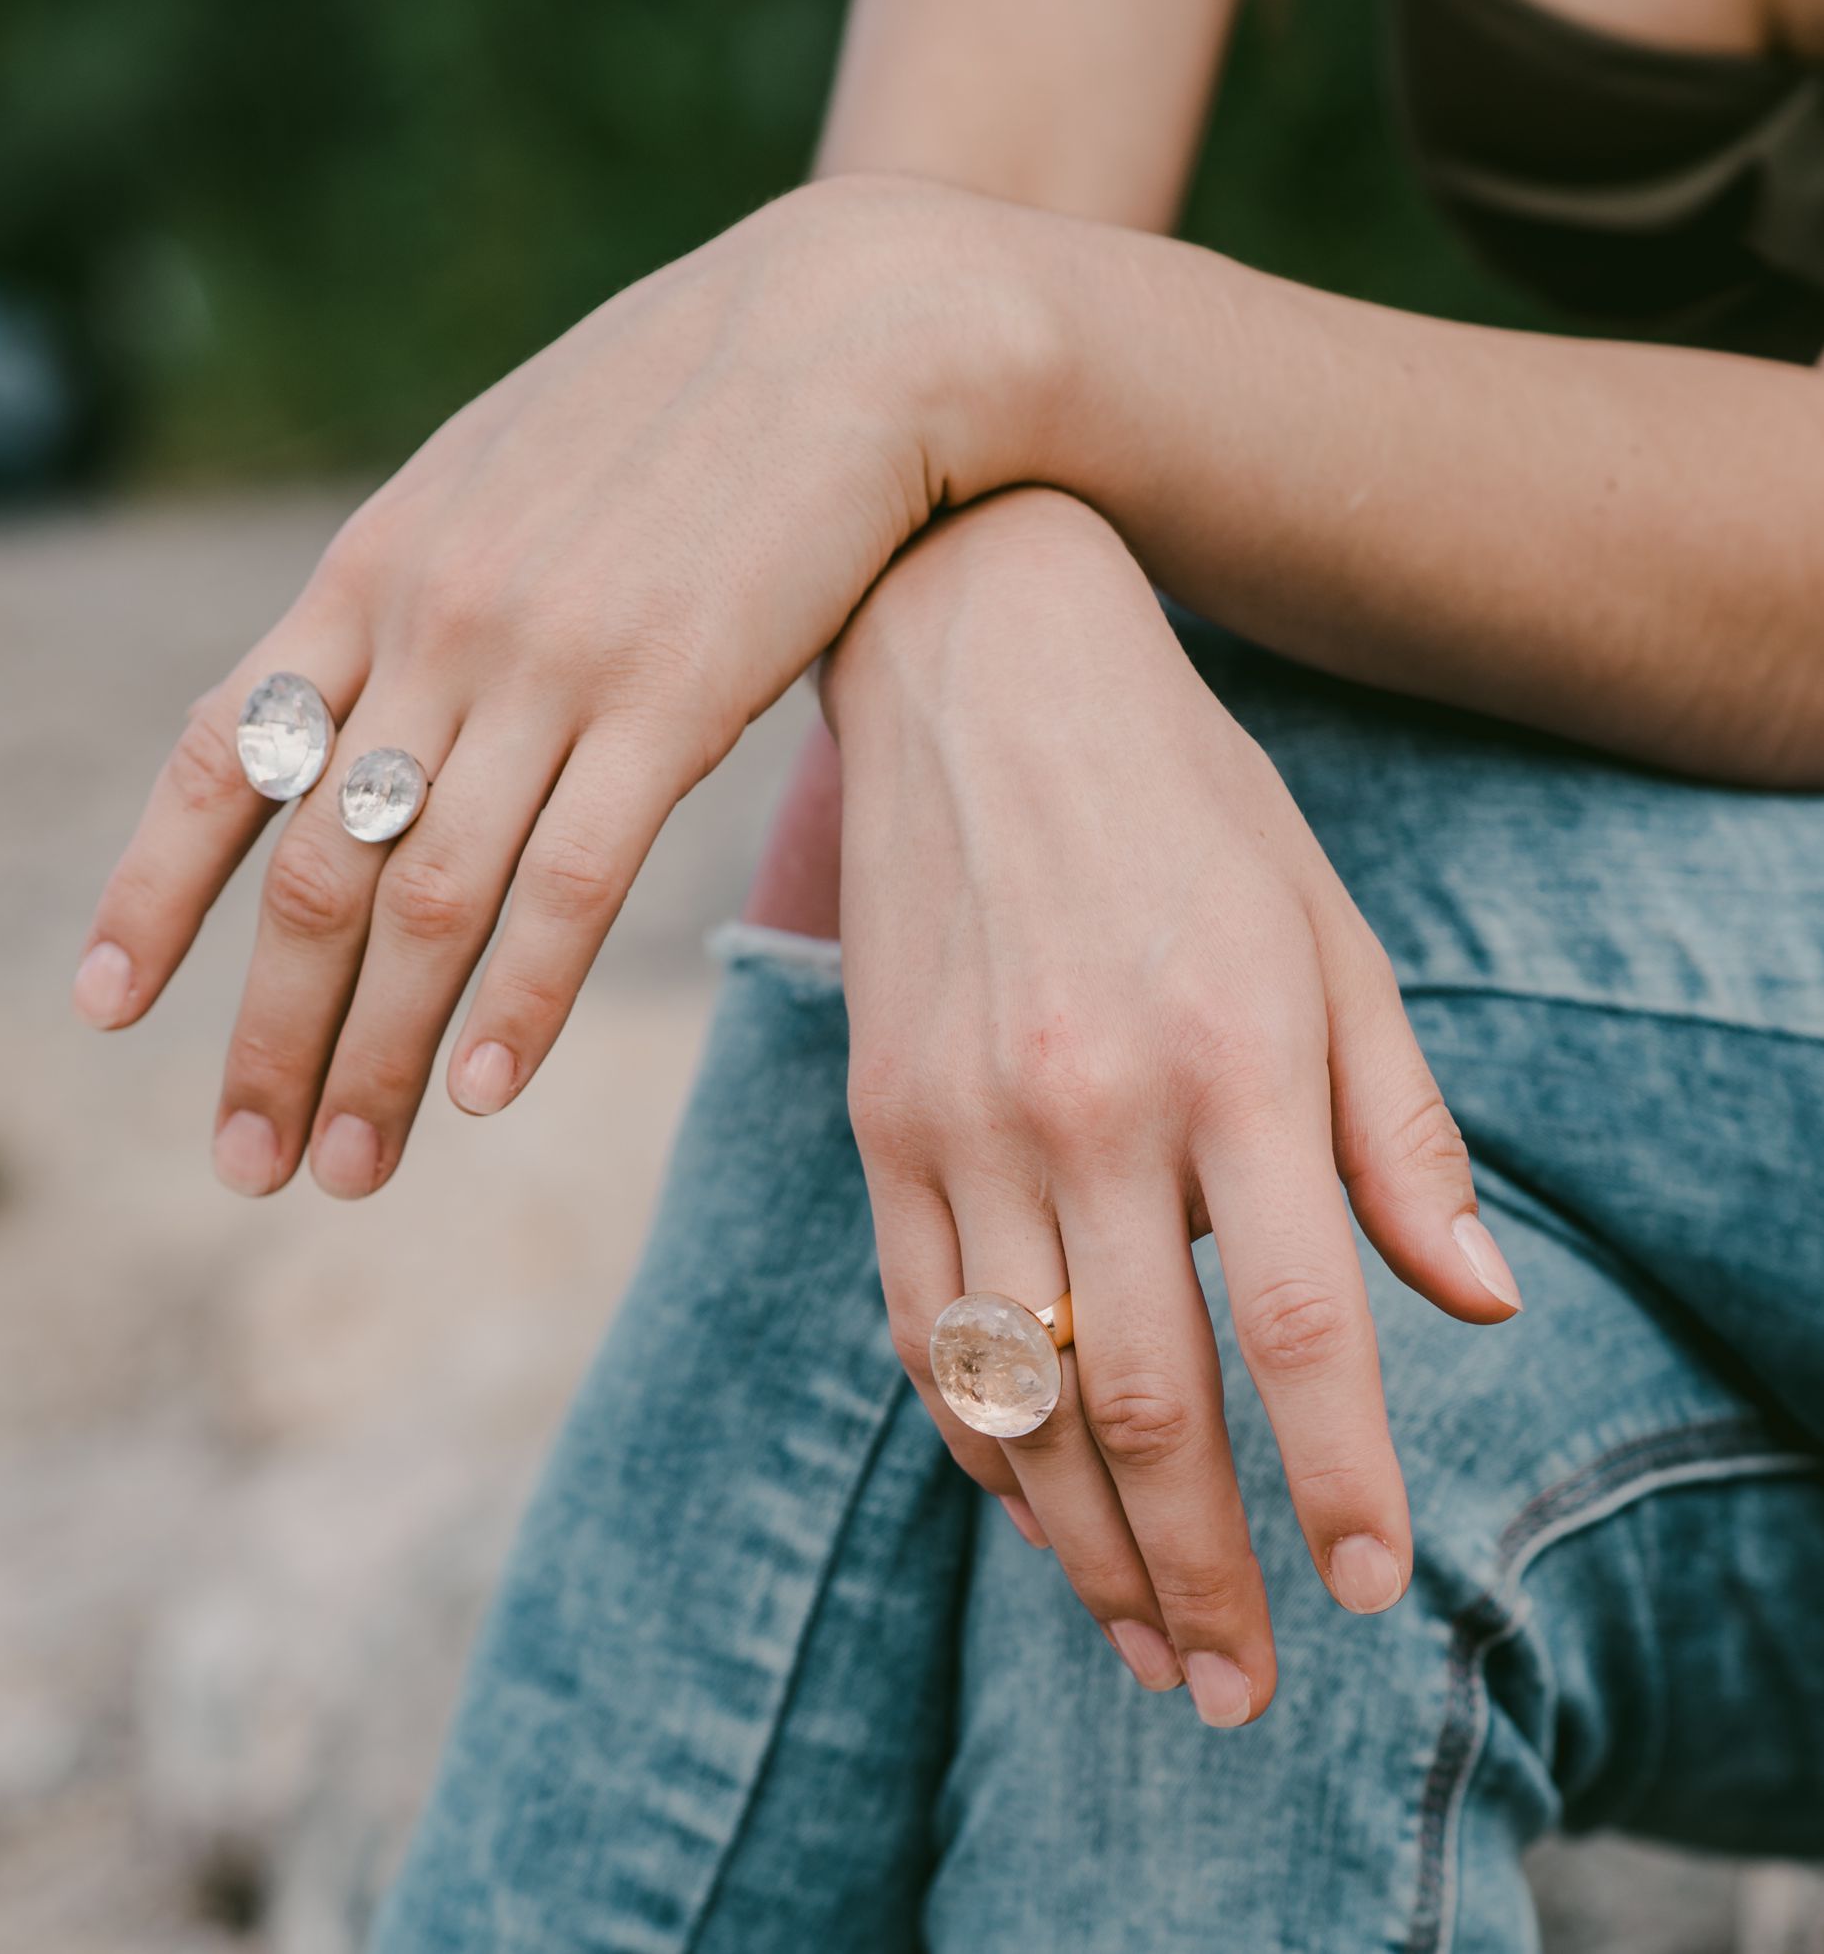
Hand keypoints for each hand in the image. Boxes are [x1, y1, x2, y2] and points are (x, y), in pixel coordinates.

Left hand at [73, 177, 1050, 1195]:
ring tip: (349, 1171)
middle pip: (311, 869)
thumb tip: (373, 720)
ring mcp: (549, 663)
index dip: (151, 890)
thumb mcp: (500, 479)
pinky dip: (518, 1000)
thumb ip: (421, 594)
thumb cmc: (678, 411)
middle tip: (244, 1165)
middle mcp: (435, 625)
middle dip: (266, 1035)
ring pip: (427, 899)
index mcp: (376, 569)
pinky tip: (486, 1091)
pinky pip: (571, 880)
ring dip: (377, 1054)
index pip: (224, 755)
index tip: (108, 1007)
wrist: (846, 331)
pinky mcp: (675, 698)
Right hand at [822, 489, 1521, 1724]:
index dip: (1338, 1482)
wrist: (974, 668)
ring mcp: (958, 1119)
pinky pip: (918, 1325)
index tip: (1361, 1591)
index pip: (1300, 1326)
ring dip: (1080, 1544)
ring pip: (1015, 1392)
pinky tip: (1028, 1505)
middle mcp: (1084, 1103)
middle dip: (1200, 1569)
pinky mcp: (877, 1122)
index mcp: (1231, 1049)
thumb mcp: (1328, 931)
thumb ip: (1395, 1130)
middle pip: (1144, 1399)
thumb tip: (1477, 1308)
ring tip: (1137, 1643)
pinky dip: (979, 1441)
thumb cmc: (1183, 797)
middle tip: (1235, 1686)